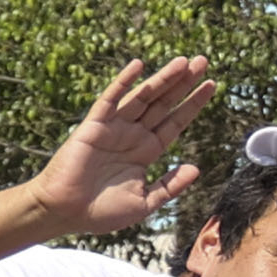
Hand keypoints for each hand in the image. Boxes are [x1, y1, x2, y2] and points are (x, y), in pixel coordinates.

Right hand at [34, 58, 225, 238]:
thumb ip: (170, 186)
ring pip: (143, 97)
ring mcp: (113, 128)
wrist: (65, 214)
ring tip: (184, 61)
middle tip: (204, 62)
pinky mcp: (93, 126)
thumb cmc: (102, 212)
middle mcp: (132, 135)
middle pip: (163, 103)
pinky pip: (110, 99)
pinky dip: (123, 82)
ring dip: (162, 78)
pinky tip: (138, 66)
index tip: (211, 86)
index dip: (192, 104)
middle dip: (183, 83)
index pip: (175, 122)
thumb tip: (195, 168)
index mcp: (146, 152)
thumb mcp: (145, 202)